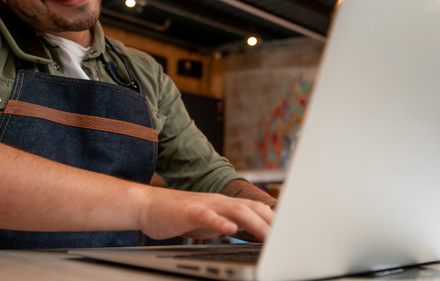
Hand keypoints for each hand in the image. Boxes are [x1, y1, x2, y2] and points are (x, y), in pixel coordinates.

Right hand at [136, 187, 273, 241]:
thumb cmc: (180, 216)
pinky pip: (207, 216)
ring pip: (235, 210)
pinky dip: (220, 222)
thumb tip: (253, 234)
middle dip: (272, 222)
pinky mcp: (189, 211)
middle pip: (252, 208)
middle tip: (286, 238)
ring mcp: (206, 205)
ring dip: (254, 223)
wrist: (149, 207)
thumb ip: (230, 225)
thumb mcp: (211, 222)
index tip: (290, 232)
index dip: (275, 219)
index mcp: (226, 205)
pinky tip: (230, 229)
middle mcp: (220, 202)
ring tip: (268, 236)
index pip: (257, 209)